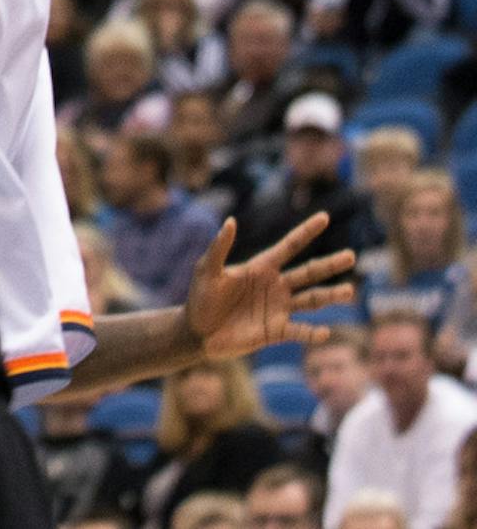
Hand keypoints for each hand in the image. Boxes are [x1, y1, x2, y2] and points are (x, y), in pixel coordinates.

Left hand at [186, 214, 357, 360]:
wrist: (198, 332)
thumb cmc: (200, 297)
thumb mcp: (207, 269)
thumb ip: (219, 247)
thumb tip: (231, 221)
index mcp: (261, 266)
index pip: (289, 245)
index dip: (306, 231)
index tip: (324, 216)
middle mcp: (275, 285)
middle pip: (308, 272)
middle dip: (329, 265)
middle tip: (351, 256)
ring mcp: (278, 309)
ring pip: (311, 300)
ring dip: (330, 296)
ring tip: (350, 291)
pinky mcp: (276, 332)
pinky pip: (299, 331)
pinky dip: (312, 333)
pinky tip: (325, 332)